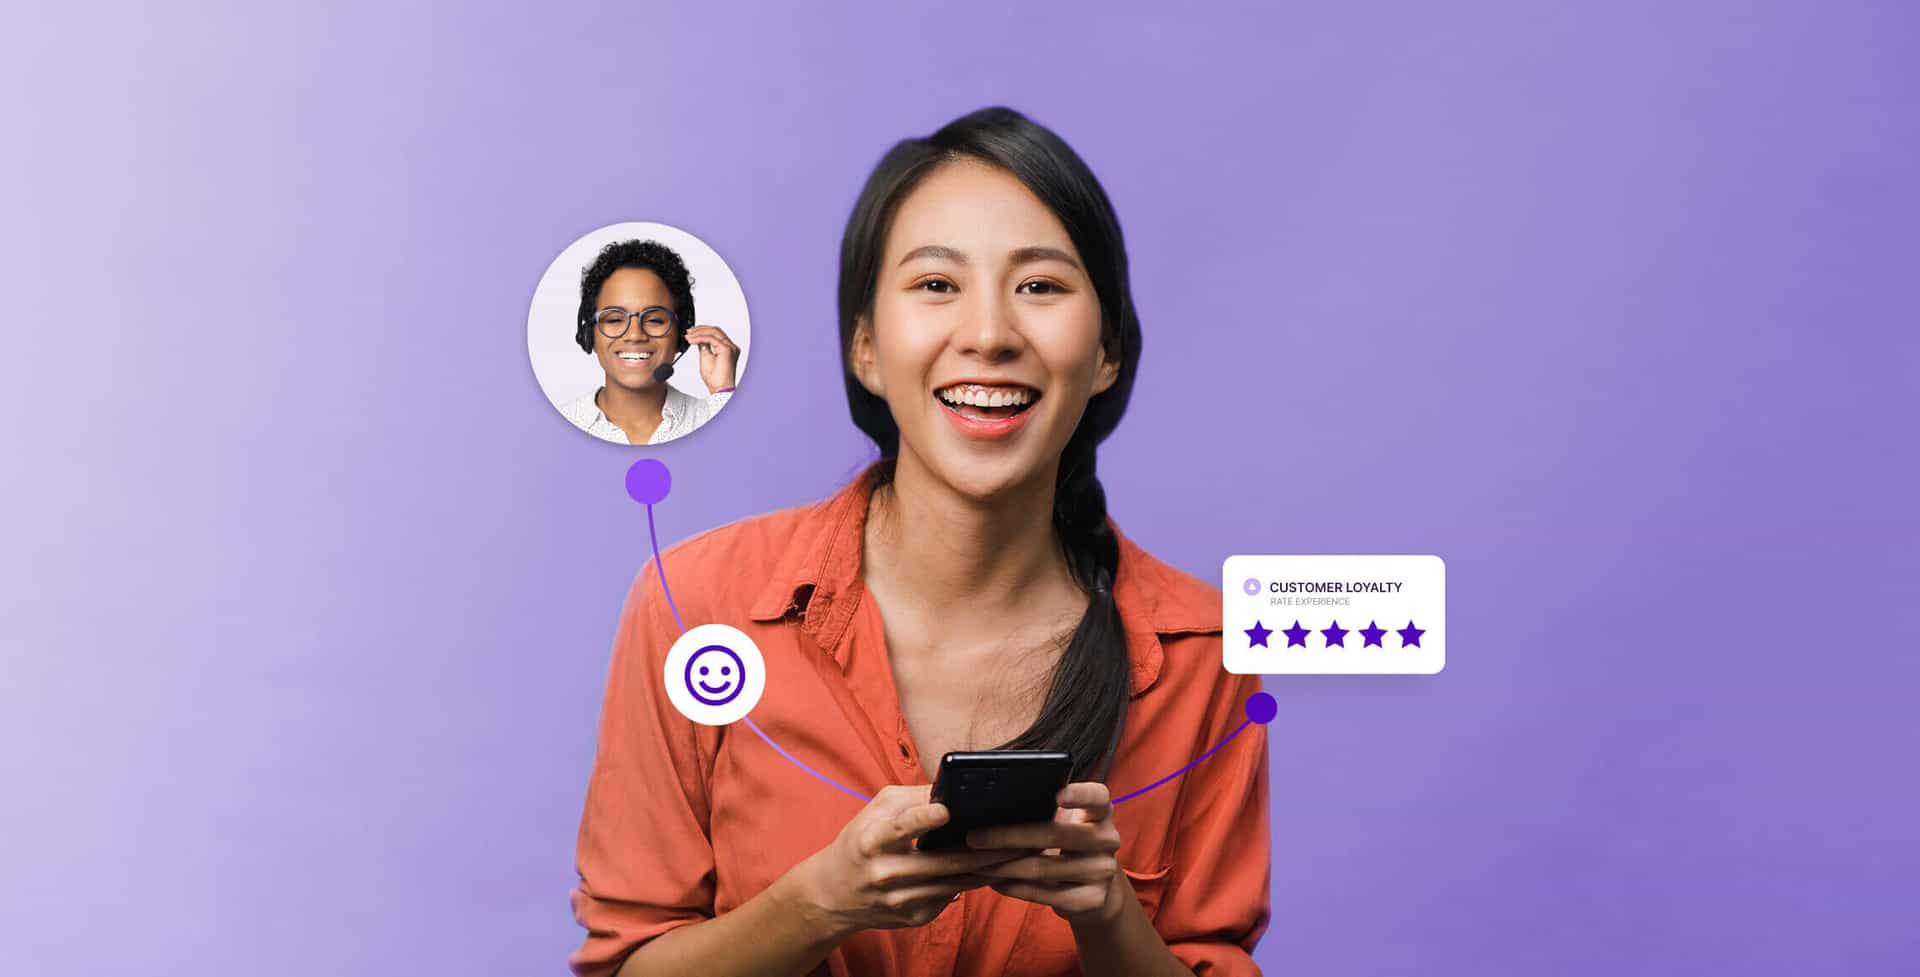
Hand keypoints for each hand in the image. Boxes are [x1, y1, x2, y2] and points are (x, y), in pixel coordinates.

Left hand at [686, 324, 739, 393]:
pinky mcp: (726, 349)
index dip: (702, 331)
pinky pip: (711, 338)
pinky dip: (700, 337)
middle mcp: (731, 346)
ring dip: (699, 332)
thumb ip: (704, 347)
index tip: (691, 333)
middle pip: (715, 330)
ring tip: (688, 336)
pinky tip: (692, 340)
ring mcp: (730, 347)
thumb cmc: (715, 379)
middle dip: (700, 329)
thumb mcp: (706, 358)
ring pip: (714, 331)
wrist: (719, 388)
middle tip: (688, 332)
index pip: (715, 334)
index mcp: (727, 349)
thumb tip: (700, 339)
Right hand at [789, 785, 1021, 938]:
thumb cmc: (860, 842)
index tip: (947, 810)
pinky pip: (953, 896)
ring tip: (1022, 852)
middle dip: (986, 848)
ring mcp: (902, 900)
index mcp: (873, 840)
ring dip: (991, 867)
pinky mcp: (914, 917)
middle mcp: (887, 873)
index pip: (900, 827)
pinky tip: (997, 870)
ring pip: (957, 881)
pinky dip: (975, 881)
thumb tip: (954, 788)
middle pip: (944, 861)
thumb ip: (913, 798)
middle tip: (1021, 836)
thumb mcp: (877, 811)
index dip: (923, 819)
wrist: (834, 894)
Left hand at [968, 782, 1124, 924]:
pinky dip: (1014, 887)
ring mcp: (1102, 871)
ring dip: (1003, 866)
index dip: (1079, 794)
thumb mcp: (1067, 822)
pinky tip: (995, 881)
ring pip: (1043, 867)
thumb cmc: (1069, 843)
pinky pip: (1044, 894)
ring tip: (975, 863)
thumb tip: (990, 806)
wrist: (1096, 888)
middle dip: (1008, 836)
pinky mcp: (1092, 899)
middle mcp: (1108, 839)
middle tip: (974, 837)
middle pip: (1055, 834)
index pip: (1097, 796)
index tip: (1058, 794)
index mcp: (1101, 811)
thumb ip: (1045, 810)